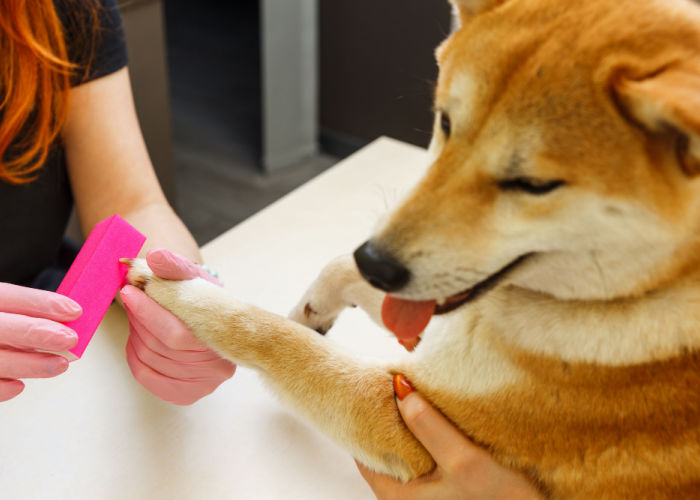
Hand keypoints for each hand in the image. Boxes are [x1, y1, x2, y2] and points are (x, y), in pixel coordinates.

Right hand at [0, 283, 80, 400]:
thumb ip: (18, 315)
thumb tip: (62, 322)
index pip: (5, 295)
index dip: (40, 302)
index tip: (74, 310)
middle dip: (35, 332)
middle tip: (69, 339)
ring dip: (29, 364)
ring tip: (58, 365)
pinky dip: (0, 388)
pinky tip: (19, 385)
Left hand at [120, 248, 234, 404]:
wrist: (215, 323)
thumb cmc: (204, 300)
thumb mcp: (194, 278)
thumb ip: (176, 266)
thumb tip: (156, 257)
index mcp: (228, 340)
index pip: (178, 335)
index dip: (148, 313)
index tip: (129, 291)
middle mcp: (217, 370)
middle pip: (160, 347)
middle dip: (139, 319)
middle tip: (133, 298)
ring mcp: (202, 386)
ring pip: (149, 360)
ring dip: (135, 333)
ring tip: (138, 314)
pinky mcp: (185, 395)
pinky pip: (145, 375)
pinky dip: (133, 354)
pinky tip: (138, 337)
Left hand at [357, 374, 542, 499]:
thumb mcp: (465, 463)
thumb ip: (430, 428)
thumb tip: (400, 388)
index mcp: (396, 495)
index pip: (365, 448)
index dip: (369, 412)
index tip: (377, 379)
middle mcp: (407, 492)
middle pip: (388, 440)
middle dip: (394, 407)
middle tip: (400, 370)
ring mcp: (428, 486)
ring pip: (410, 440)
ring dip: (416, 412)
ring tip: (419, 379)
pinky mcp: (449, 477)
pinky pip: (430, 444)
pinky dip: (433, 423)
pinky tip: (442, 404)